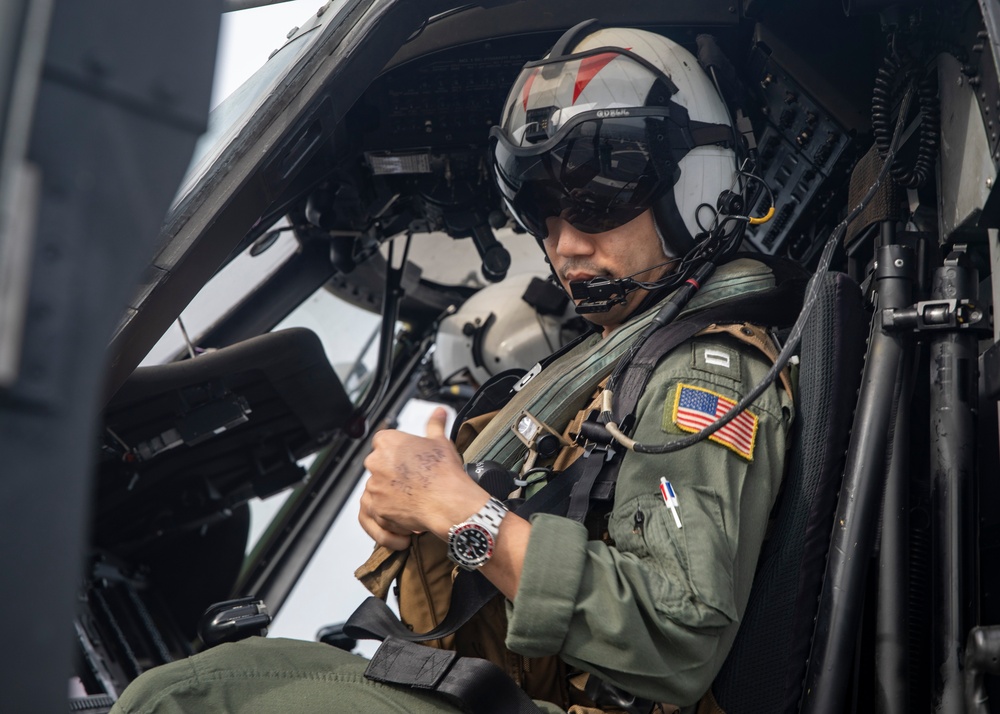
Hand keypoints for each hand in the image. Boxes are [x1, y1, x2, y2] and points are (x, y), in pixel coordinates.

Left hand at [359, 407, 489, 550]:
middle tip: (415, 484)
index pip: (384, 443)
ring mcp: (373, 487)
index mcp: (387, 442)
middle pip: (379, 467)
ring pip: (376, 492)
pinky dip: (386, 523)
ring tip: (412, 504)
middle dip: (394, 477)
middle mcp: (375, 463)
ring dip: (390, 499)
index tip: (410, 464)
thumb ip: (435, 425)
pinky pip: (373, 516)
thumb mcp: (441, 442)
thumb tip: (439, 412)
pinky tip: (404, 528)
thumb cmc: (445, 472)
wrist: (449, 502)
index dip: (398, 455)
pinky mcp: (375, 510)